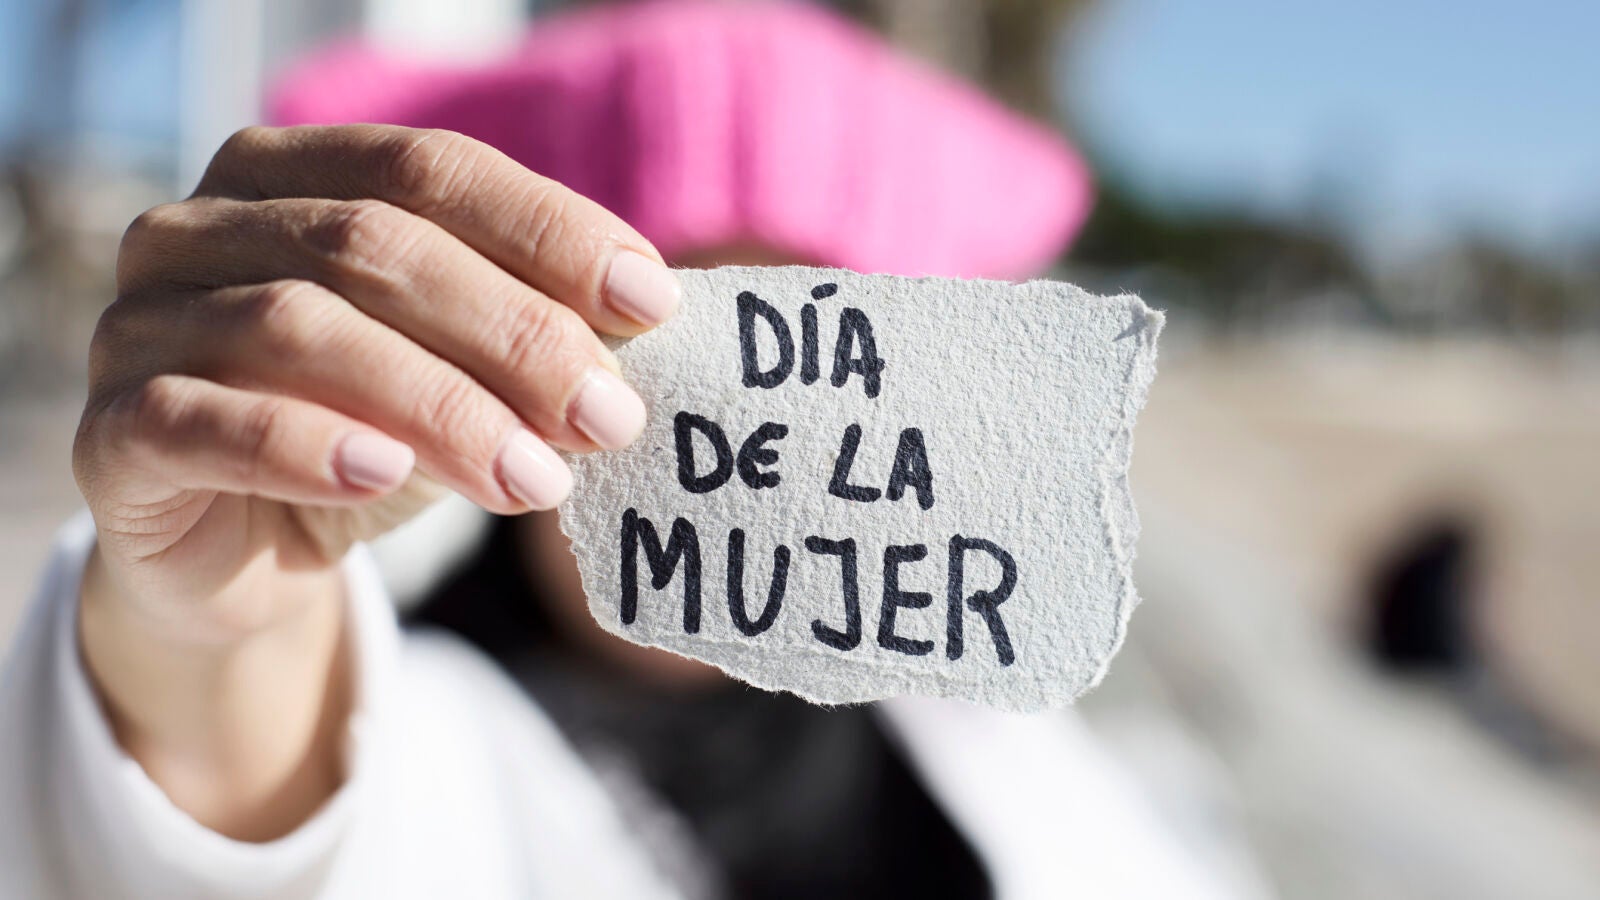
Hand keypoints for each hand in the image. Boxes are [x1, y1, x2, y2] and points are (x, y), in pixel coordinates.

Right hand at [69, 125, 678, 837]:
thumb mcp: (463, 374)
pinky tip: (385, 474)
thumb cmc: (368, 434)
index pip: (430, 170)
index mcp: (290, 174)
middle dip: (514, 332)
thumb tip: (646, 320)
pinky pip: (203, 423)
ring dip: (439, 404)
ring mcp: (142, 324)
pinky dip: (303, 442)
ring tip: (535, 478)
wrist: (247, 552)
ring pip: (296, 328)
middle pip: (373, 245)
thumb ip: (528, 332)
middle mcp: (201, 228)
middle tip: (609, 416)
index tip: (654, 302)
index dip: (548, 231)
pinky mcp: (114, 433)